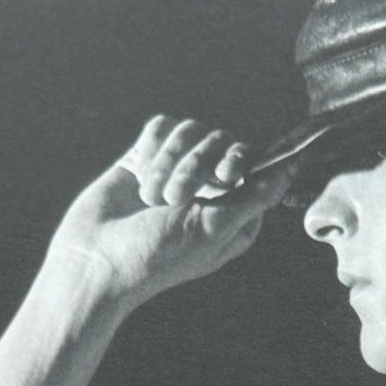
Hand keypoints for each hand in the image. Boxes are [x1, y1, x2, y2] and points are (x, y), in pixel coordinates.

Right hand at [43, 115, 294, 310]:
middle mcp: (209, 188)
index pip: (254, 162)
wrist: (96, 258)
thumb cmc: (158, 255)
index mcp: (234, 211)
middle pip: (220, 140)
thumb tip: (289, 169)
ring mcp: (177, 170)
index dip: (240, 161)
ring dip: (168, 163)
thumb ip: (254, 197)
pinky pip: (160, 127)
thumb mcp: (213, 229)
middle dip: (195, 165)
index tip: (222, 177)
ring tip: (150, 197)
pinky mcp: (146, 157)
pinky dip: (150, 151)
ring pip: (188, 131)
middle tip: (174, 200)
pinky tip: (138, 178)